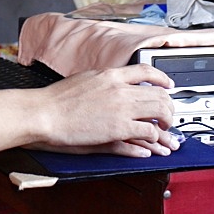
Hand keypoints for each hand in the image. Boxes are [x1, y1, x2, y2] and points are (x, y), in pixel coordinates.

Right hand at [34, 64, 175, 153]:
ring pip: (158, 111)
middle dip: (168, 105)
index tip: (168, 85)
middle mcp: (119, 88)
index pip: (145, 71)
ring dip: (165, 122)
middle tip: (167, 114)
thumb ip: (104, 80)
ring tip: (164, 129)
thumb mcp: (84, 80)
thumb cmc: (57, 99)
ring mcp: (121, 107)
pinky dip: (155, 137)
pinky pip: (148, 130)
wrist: (44, 112)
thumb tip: (114, 80)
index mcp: (109, 74)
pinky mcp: (118, 127)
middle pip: (158, 93)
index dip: (162, 78)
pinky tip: (153, 142)